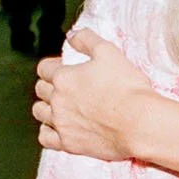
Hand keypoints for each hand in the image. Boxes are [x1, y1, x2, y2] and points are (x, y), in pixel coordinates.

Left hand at [33, 28, 153, 159]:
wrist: (139, 123)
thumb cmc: (127, 87)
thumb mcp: (109, 52)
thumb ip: (86, 40)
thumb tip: (72, 35)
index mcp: (64, 77)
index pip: (44, 68)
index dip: (54, 65)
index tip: (65, 67)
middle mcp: (57, 100)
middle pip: (40, 90)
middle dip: (50, 85)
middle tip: (67, 86)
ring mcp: (61, 123)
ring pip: (39, 113)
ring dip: (46, 107)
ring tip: (61, 106)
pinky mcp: (69, 144)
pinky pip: (45, 138)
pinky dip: (48, 131)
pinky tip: (58, 127)